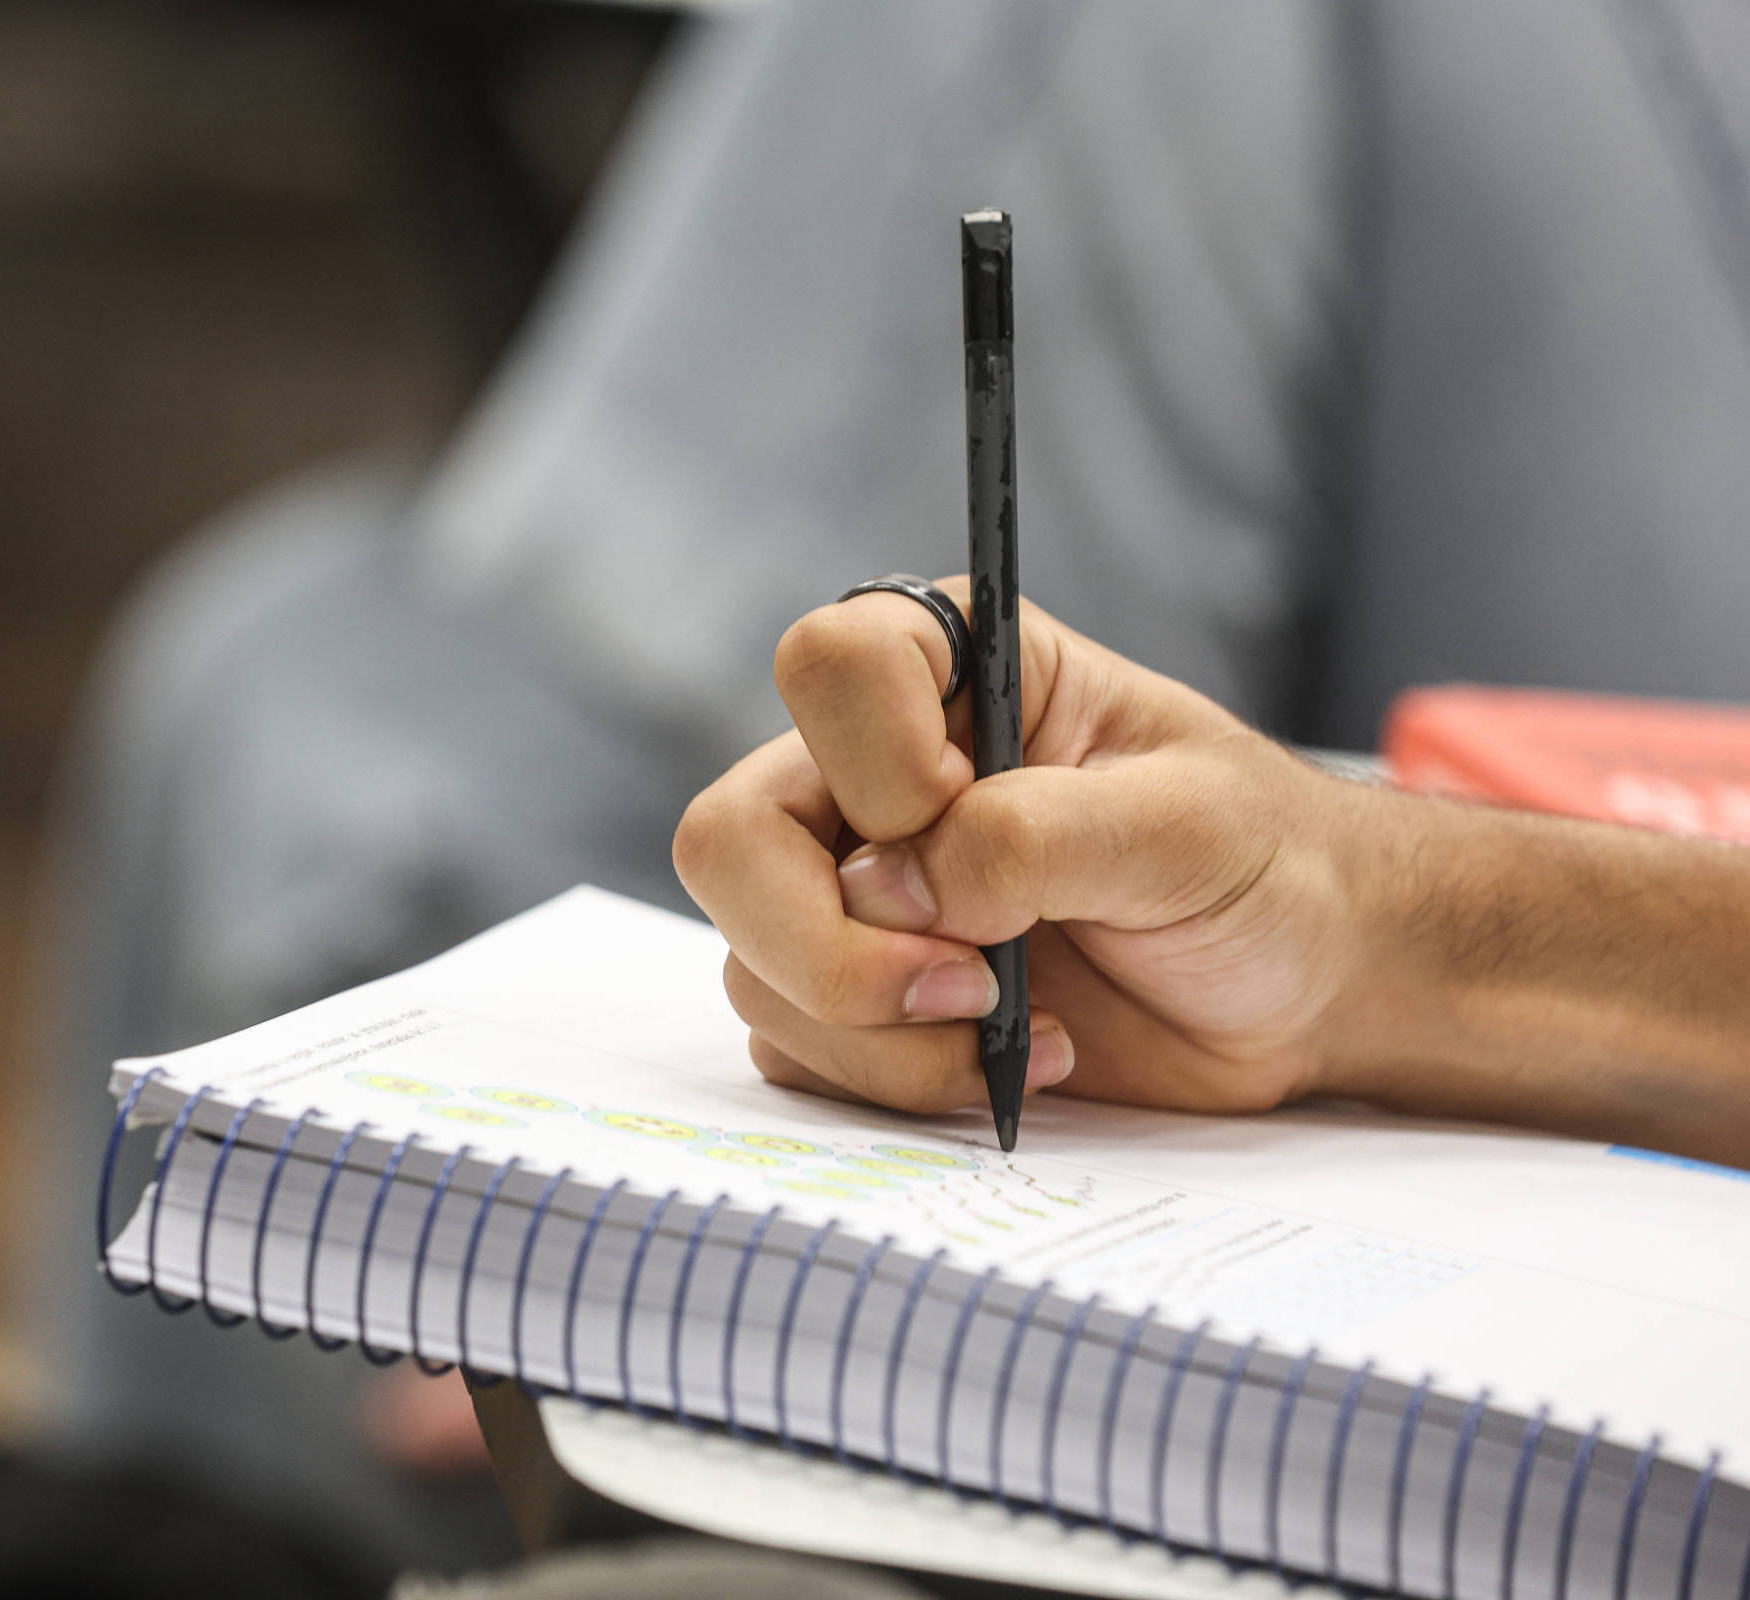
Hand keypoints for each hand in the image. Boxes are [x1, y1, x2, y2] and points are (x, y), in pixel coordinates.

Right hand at [672, 578, 1374, 1117]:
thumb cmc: (1261, 866)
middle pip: (729, 838)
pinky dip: (894, 1081)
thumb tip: (886, 890)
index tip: (970, 818)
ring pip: (751, 960)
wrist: (1299, 984)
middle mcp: (868, 772)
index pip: (827, 666)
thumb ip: (1033, 837)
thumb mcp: (1181, 825)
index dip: (876, 760)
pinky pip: (793, 1047)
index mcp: (948, 670)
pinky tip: (1007, 1060)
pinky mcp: (856, 998)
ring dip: (880, 1031)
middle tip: (967, 984)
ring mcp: (850, 890)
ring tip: (1019, 1029)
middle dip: (830, 945)